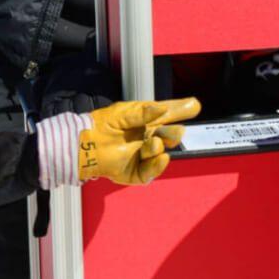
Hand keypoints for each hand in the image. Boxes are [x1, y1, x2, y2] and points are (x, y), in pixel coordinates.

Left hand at [36, 98, 200, 187]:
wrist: (84, 145)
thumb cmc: (101, 125)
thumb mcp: (124, 113)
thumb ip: (145, 111)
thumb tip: (163, 109)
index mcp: (146, 121)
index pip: (167, 115)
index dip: (181, 110)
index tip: (195, 105)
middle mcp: (147, 138)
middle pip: (170, 136)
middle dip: (174, 134)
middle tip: (175, 130)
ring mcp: (143, 156)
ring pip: (162, 152)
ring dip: (161, 147)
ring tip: (155, 142)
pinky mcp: (136, 173)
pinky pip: (152, 172)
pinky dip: (157, 165)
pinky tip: (160, 156)